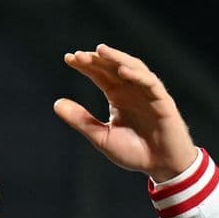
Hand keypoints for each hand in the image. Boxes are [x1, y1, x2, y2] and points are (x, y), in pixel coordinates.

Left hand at [53, 44, 199, 181]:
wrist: (162, 166)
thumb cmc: (134, 152)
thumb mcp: (102, 137)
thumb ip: (81, 120)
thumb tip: (56, 103)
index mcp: (117, 96)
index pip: (100, 74)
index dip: (86, 65)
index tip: (68, 58)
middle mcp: (132, 90)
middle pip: (113, 67)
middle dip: (97, 59)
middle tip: (79, 55)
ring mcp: (147, 93)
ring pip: (132, 68)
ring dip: (117, 58)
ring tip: (100, 51)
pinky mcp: (162, 100)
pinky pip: (149, 83)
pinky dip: (137, 75)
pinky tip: (122, 70)